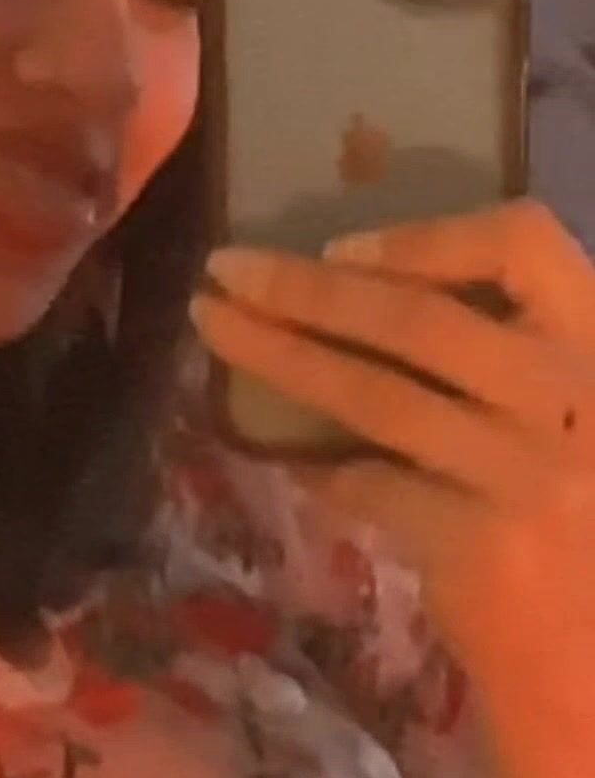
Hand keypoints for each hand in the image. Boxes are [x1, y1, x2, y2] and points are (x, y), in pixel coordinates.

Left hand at [189, 198, 594, 707]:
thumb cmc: (584, 523)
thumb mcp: (579, 416)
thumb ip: (512, 357)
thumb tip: (364, 294)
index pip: (525, 242)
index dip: (425, 234)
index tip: (340, 247)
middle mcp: (574, 397)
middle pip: (417, 316)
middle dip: (306, 288)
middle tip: (226, 270)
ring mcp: (526, 472)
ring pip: (376, 395)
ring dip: (282, 356)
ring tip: (218, 330)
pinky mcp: (479, 543)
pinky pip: (370, 484)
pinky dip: (321, 468)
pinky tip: (290, 460)